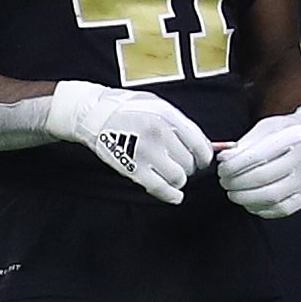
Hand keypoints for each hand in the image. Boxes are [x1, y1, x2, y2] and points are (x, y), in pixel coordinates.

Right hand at [44, 81, 213, 204]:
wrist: (94, 113)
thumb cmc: (128, 108)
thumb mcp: (159, 106)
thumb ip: (181, 124)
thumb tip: (205, 145)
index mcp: (169, 117)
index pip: (200, 144)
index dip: (204, 157)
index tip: (202, 160)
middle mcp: (160, 134)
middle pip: (189, 163)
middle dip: (189, 167)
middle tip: (181, 165)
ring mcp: (146, 152)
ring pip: (178, 177)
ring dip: (179, 179)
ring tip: (172, 174)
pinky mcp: (133, 168)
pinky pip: (160, 188)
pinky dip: (171, 195)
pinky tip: (175, 195)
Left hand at [217, 104, 300, 218]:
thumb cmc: (289, 133)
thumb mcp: (269, 127)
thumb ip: (246, 143)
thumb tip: (225, 159)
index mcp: (297, 136)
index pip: (258, 156)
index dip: (234, 165)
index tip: (222, 168)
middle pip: (263, 178)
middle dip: (236, 182)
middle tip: (224, 180)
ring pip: (271, 197)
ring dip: (245, 197)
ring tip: (233, 191)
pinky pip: (280, 209)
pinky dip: (259, 207)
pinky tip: (249, 200)